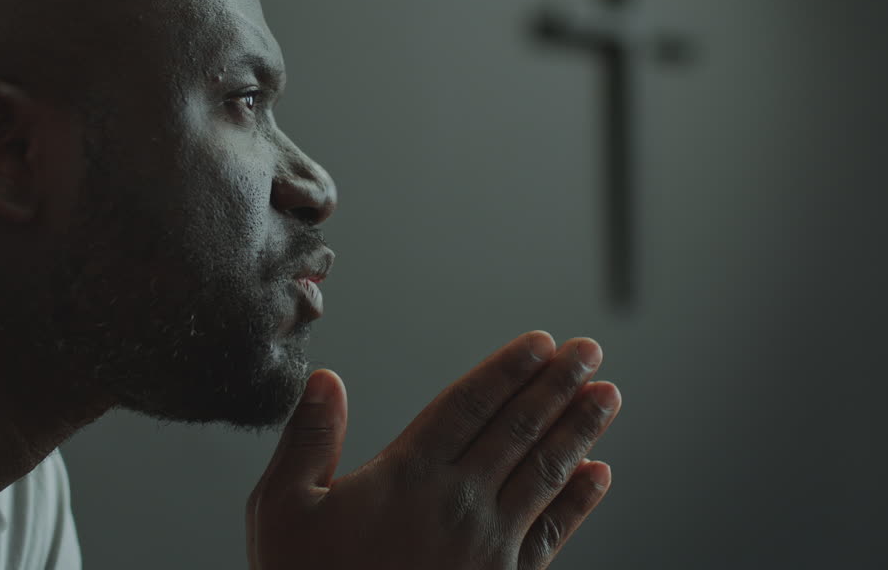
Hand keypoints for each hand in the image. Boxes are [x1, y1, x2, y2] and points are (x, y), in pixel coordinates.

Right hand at [245, 332, 620, 568]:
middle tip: (588, 351)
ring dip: (579, 430)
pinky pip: (552, 532)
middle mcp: (457, 503)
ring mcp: (487, 545)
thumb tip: (326, 380)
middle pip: (518, 428)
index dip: (508, 369)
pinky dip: (579, 501)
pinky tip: (599, 474)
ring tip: (606, 396)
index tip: (542, 342)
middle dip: (557, 385)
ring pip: (545, 472)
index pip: (470, 405)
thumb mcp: (282, 508)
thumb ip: (308, 439)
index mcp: (408, 476)